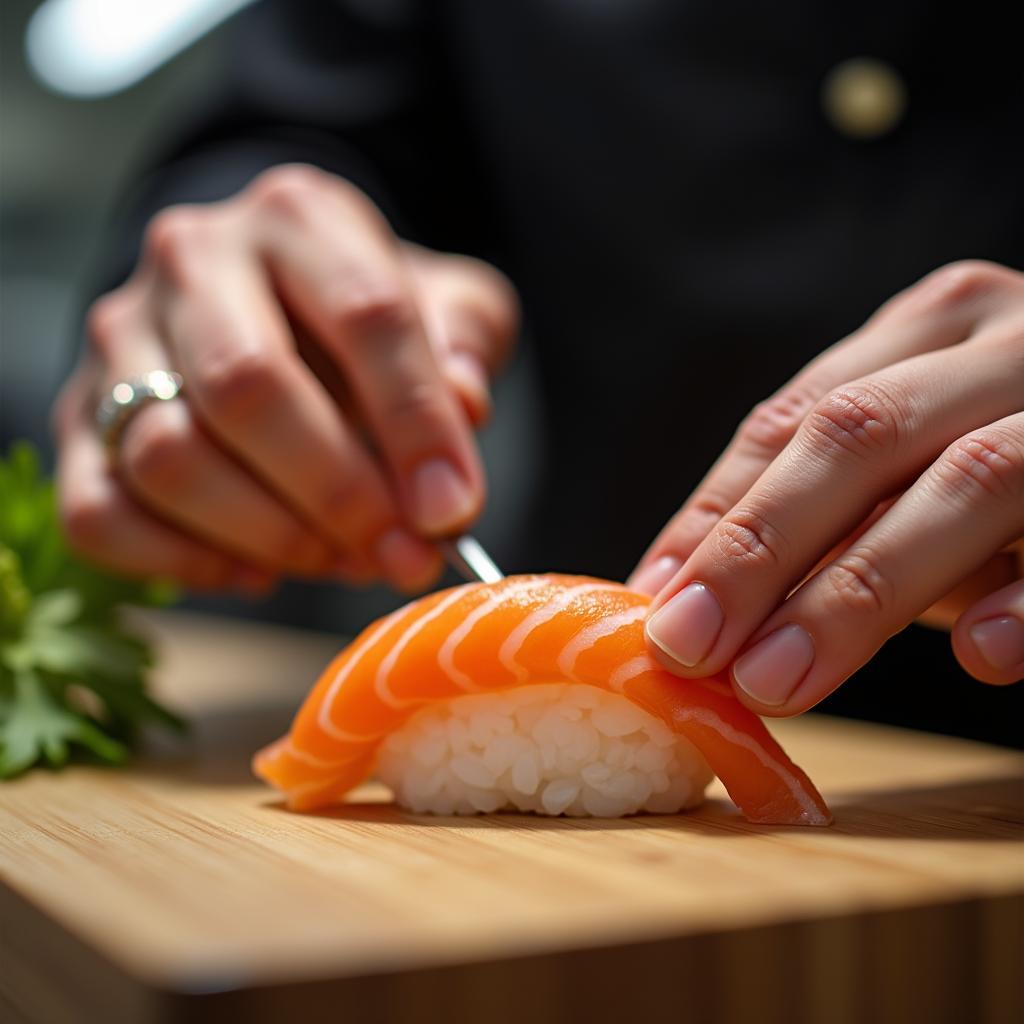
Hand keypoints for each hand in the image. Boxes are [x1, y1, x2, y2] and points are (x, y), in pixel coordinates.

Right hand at [54, 165, 517, 592]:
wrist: (270, 301)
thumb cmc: (368, 315)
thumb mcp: (443, 304)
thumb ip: (463, 342)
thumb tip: (464, 407)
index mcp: (301, 216)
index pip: (367, 315)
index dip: (416, 425)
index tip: (450, 511)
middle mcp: (195, 258)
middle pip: (248, 386)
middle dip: (337, 493)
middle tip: (398, 555)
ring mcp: (121, 337)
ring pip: (169, 456)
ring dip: (268, 534)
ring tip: (337, 559)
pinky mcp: (78, 416)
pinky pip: (102, 513)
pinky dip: (184, 562)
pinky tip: (256, 570)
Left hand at [630, 261, 1023, 711]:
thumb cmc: (1020, 458)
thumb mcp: (916, 466)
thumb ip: (821, 513)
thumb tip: (674, 597)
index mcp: (929, 329)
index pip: (792, 420)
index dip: (716, 517)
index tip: (656, 607)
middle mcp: (1005, 341)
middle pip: (859, 435)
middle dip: (761, 549)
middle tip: (693, 650)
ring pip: (968, 480)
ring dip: (860, 591)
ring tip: (778, 679)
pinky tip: (981, 655)